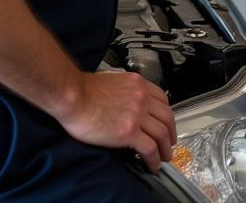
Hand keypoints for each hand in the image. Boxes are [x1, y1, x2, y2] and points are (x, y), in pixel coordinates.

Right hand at [56, 70, 176, 172]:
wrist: (73, 96)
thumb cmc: (85, 90)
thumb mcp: (114, 81)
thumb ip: (126, 91)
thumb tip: (128, 103)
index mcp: (137, 83)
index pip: (163, 99)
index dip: (167, 114)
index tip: (166, 122)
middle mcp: (141, 97)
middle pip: (167, 117)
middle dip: (171, 133)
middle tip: (169, 143)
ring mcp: (137, 114)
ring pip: (162, 133)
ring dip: (165, 149)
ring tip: (164, 158)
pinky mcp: (129, 131)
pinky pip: (150, 148)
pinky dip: (154, 159)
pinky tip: (152, 165)